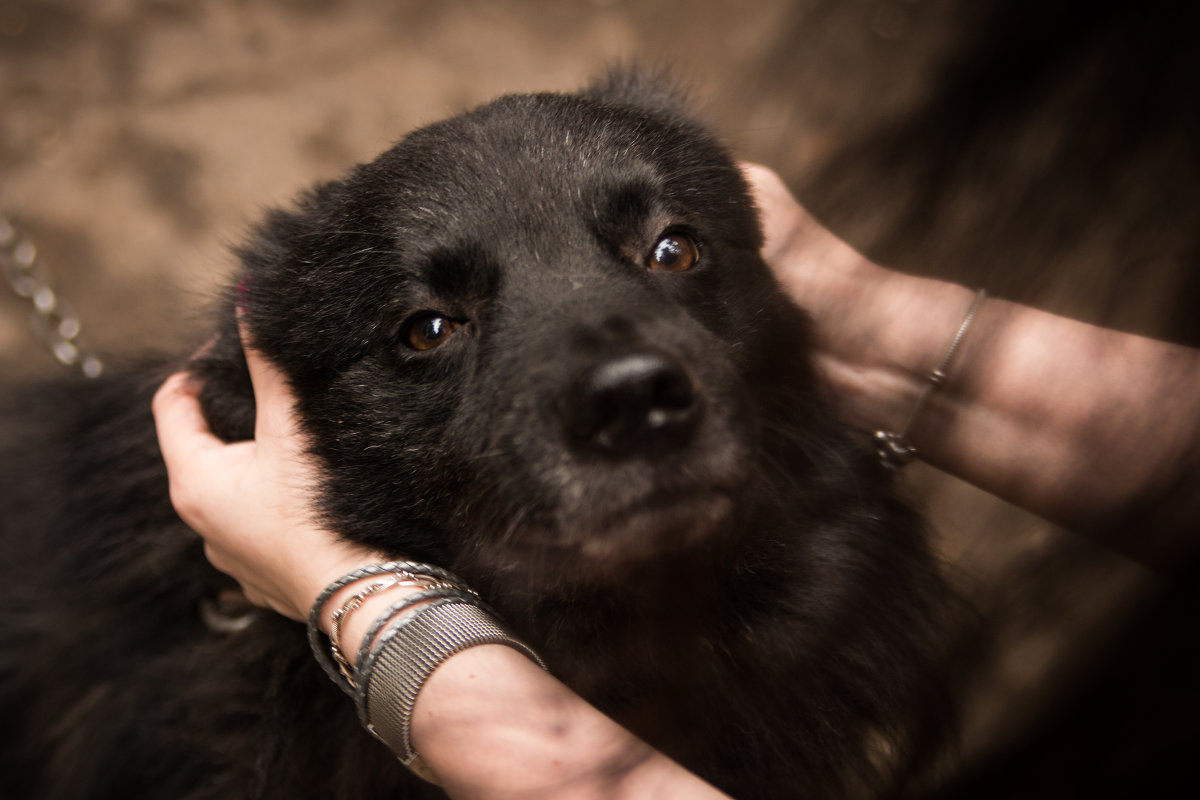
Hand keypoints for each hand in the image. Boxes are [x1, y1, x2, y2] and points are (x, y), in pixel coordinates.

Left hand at [152, 319, 382, 620]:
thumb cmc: (321, 515)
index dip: (194, 368)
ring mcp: (232, 558)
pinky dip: (272, 504)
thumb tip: (249, 298)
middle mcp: (202, 525)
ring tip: (292, 438)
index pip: (172, 406)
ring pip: (231, 492)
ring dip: (252, 463)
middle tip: (265, 386)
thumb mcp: (291, 431)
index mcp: (194, 483)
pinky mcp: (264, 580)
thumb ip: (268, 364)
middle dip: (230, 414)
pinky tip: (306, 494)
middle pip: (202, 448)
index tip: (227, 348)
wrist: (365, 596)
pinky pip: (257, 527)